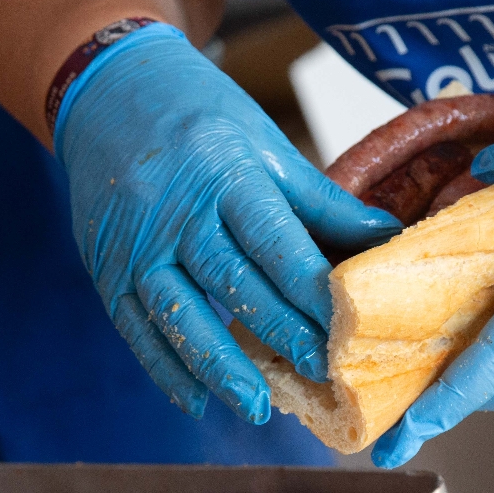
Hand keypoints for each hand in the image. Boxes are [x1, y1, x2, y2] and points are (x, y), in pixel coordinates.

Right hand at [55, 23, 399, 422]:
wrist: (104, 85)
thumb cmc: (198, 113)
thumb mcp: (264, 141)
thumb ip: (321, 201)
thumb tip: (389, 242)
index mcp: (225, 173)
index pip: (277, 243)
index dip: (314, 292)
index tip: (351, 331)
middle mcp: (177, 210)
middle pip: (233, 283)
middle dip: (281, 335)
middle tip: (324, 379)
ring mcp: (136, 241)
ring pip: (179, 313)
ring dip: (219, 365)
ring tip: (257, 407)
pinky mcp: (105, 265)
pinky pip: (134, 326)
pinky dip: (165, 367)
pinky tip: (196, 400)